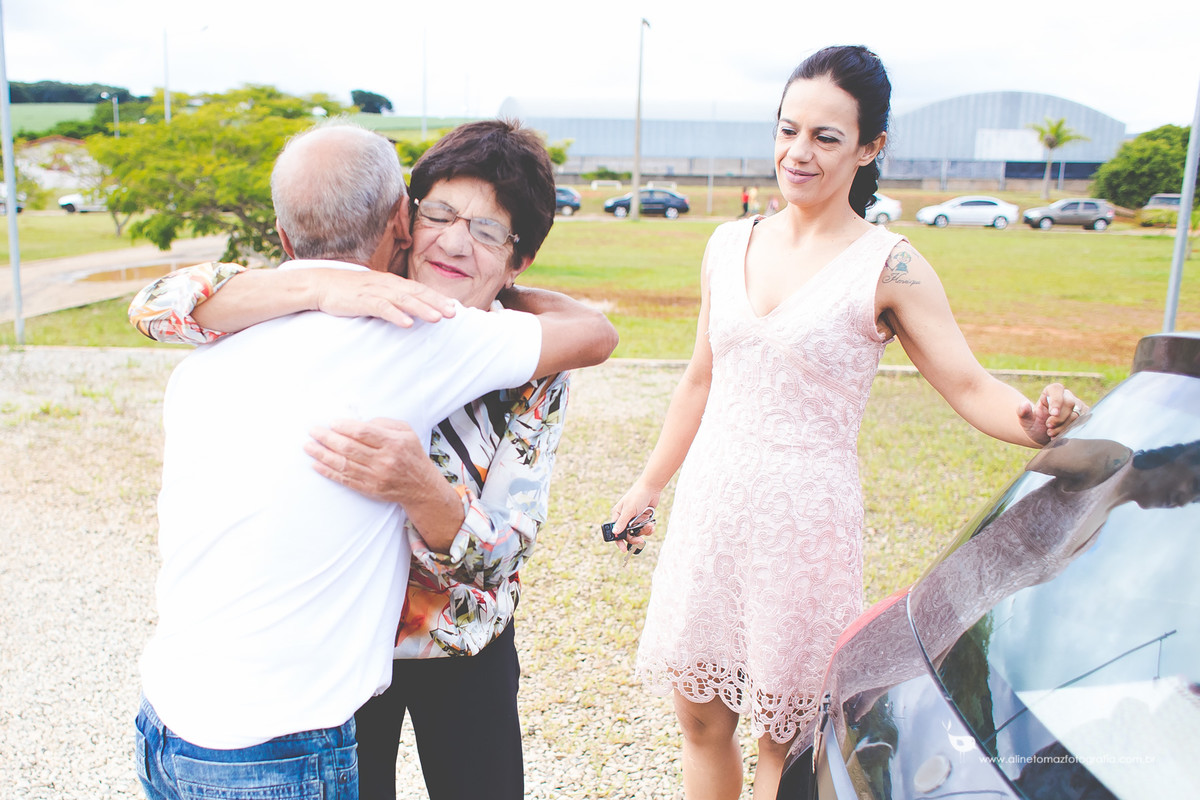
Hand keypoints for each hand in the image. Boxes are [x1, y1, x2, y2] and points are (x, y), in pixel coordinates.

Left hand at [305, 418, 437, 503]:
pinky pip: (345, 479)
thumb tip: (358, 423)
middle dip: (327, 438)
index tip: (332, 422)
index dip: (345, 427)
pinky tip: (316, 464)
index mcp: (394, 443)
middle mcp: (384, 460)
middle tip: (313, 431)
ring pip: (343, 464)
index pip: (364, 432)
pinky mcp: (369, 489)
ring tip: (308, 446)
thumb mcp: (406, 432)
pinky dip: (328, 471)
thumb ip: (384, 423)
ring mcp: (375, 477)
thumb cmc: (411, 454)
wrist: (421, 487)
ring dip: (322, 454)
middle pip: (349, 448)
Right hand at [310, 269, 456, 327]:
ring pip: (403, 300)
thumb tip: (410, 311)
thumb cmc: (348, 291)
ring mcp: (374, 291)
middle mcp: (386, 284)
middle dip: (436, 303)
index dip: (436, 298)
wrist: (320, 284)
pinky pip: (382, 308)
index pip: (419, 289)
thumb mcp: (374, 292)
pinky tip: (407, 324)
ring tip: (437, 318)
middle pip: (416, 293)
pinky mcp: (362, 300)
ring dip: (421, 309)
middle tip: (453, 313)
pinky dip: (396, 315)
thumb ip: (392, 298)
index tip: (453, 307)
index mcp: (391, 282)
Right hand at [608, 482, 660, 554]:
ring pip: (637, 533)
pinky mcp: (643, 520)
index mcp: (618, 515)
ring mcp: (634, 520)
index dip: (618, 541)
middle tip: (640, 541)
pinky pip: (645, 529)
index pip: (615, 531)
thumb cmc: (637, 496)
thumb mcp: (629, 510)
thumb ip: (622, 522)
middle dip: (634, 538)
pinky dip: (649, 529)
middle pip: (627, 535)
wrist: (651, 488)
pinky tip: (652, 525)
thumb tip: (615, 533)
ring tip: (649, 526)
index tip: (623, 549)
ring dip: (644, 531)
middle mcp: (625, 519)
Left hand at [1018, 383, 1088, 444]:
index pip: (1057, 389)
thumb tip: (1024, 404)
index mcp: (1050, 392)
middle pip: (1069, 402)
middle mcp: (1065, 397)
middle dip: (1059, 418)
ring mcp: (1076, 406)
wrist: (1043, 437)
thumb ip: (1023, 412)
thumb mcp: (1025, 420)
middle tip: (1048, 426)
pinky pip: (1082, 423)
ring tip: (1050, 433)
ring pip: (1076, 415)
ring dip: (1063, 427)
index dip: (1056, 400)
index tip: (1052, 413)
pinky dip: (1071, 431)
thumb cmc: (1034, 426)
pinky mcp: (1084, 417)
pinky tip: (1060, 436)